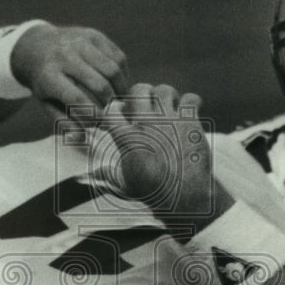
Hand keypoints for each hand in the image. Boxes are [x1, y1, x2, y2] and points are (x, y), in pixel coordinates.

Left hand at [11, 24, 127, 121]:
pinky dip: (123, 75)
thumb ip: (64, 122)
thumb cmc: (45, 83)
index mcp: (49, 75)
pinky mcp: (95, 35)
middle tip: (113, 113)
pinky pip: (118, 58)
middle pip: (100, 84)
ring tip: (118, 100)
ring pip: (113, 70)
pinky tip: (117, 84)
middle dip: (110, 104)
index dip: (94, 115)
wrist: (38, 47)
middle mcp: (65, 55)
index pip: (77, 98)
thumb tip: (83, 136)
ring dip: (121, 90)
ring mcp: (81, 42)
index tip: (102, 124)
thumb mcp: (46, 104)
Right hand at [100, 83, 231, 225]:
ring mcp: (167, 121)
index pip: (112, 109)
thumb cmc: (153, 192)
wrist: (184, 195)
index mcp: (125, 137)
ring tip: (172, 105)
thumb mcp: (124, 183)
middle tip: (150, 104)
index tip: (126, 113)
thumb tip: (91, 175)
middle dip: (143, 93)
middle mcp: (144, 124)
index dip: (119, 107)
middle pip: (138, 89)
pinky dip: (192, 101)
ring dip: (168, 95)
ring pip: (164, 89)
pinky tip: (192, 109)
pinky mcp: (189, 122)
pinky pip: (190, 98)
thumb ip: (108, 174)